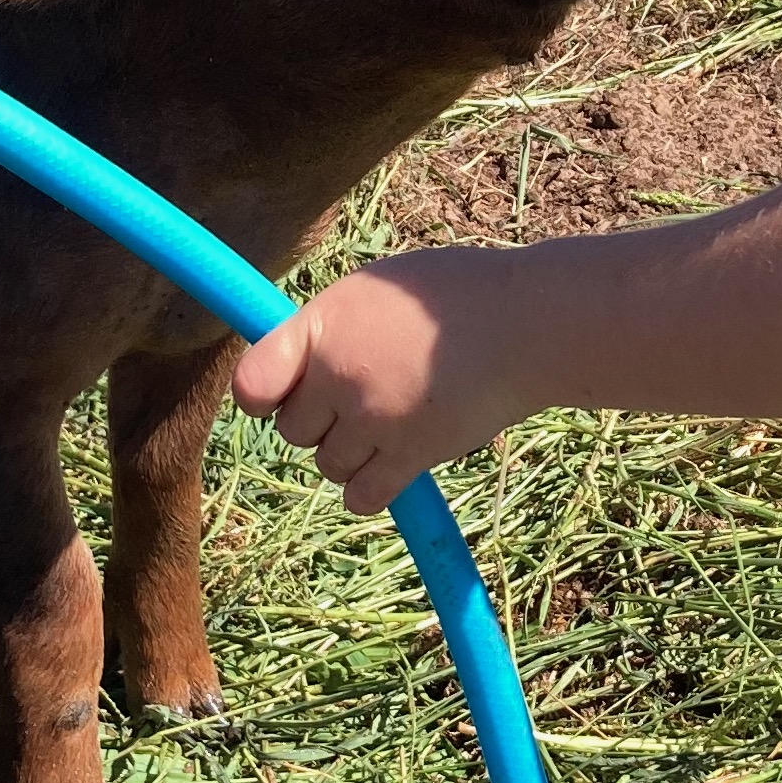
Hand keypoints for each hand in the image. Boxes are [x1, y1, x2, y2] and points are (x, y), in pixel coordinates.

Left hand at [232, 250, 533, 514]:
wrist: (527, 324)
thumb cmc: (454, 295)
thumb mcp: (376, 286)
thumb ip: (327, 326)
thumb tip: (292, 361)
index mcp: (324, 325)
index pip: (253, 382)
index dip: (262, 395)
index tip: (278, 395)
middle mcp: (340, 375)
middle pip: (293, 430)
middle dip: (319, 420)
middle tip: (360, 398)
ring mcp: (375, 420)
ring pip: (328, 464)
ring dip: (348, 453)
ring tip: (387, 422)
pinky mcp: (411, 455)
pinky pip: (362, 496)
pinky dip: (368, 488)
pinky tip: (389, 463)